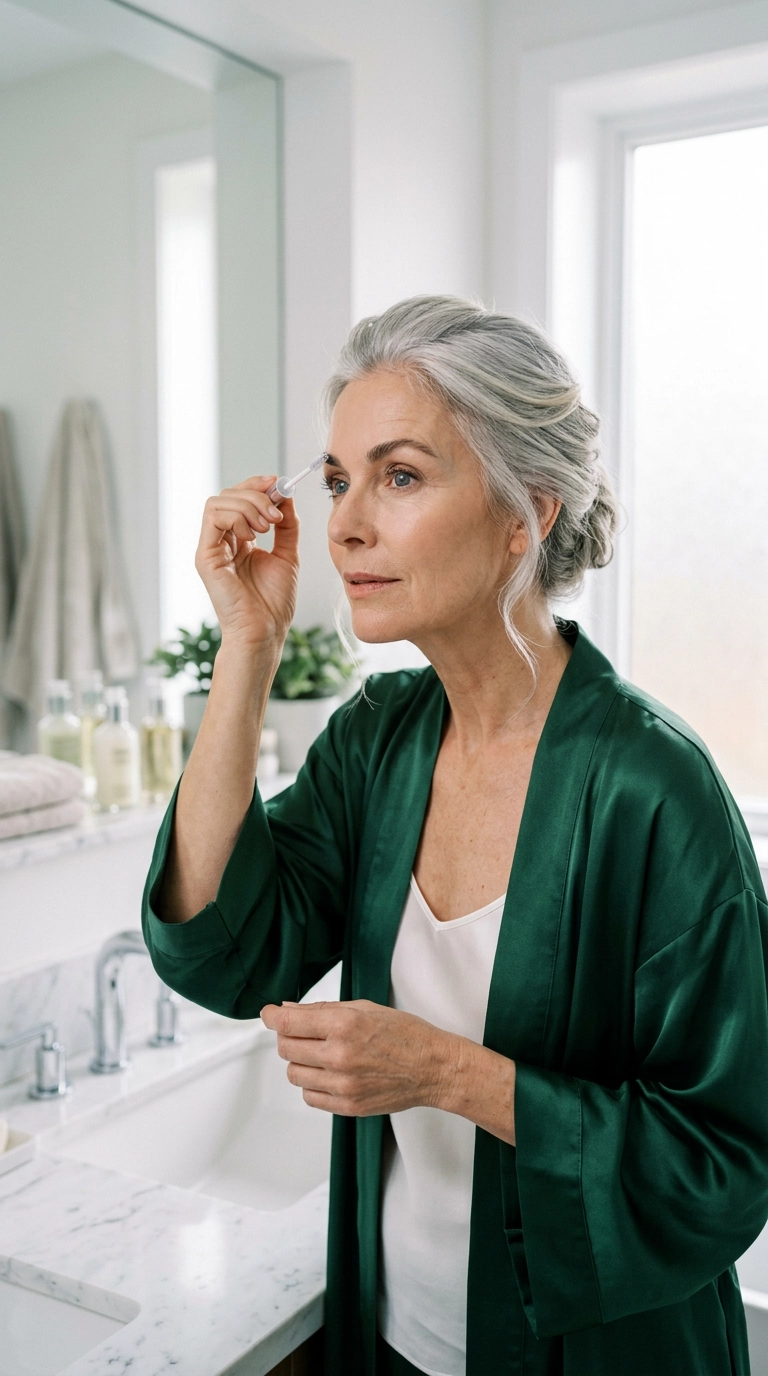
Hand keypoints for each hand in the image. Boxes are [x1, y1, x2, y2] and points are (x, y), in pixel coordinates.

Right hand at [195, 476, 298, 647]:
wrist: (265, 631)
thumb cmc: (273, 602)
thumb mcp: (287, 554)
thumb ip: (286, 525)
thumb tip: (286, 494)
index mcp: (239, 540)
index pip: (240, 498)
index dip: (258, 485)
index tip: (280, 484)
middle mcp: (222, 541)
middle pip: (228, 495)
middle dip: (256, 494)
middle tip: (275, 514)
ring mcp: (211, 548)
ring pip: (219, 502)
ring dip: (248, 506)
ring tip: (266, 527)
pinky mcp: (205, 556)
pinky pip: (213, 518)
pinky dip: (236, 517)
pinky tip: (251, 536)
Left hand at [260, 999, 457, 1117]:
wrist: (434, 1068)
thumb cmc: (406, 1034)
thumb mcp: (365, 1008)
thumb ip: (323, 1009)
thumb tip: (289, 1010)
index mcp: (344, 1024)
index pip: (288, 1022)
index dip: (272, 1017)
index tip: (268, 1014)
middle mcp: (340, 1054)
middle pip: (286, 1048)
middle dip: (288, 1037)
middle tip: (302, 1032)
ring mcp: (343, 1084)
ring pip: (294, 1073)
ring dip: (300, 1062)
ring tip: (321, 1054)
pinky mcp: (347, 1106)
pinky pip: (309, 1097)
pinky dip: (312, 1085)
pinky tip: (329, 1074)